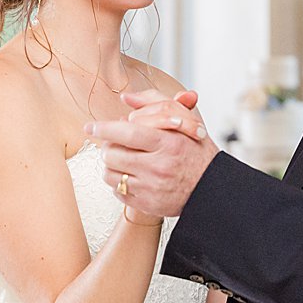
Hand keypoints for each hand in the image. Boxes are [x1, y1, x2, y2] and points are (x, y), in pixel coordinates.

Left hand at [87, 89, 217, 217]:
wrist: (212, 188)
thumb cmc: (196, 151)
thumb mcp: (184, 122)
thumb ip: (156, 103)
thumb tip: (126, 97)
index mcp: (168, 143)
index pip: (127, 132)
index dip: (104, 128)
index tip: (90, 126)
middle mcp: (158, 167)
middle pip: (112, 154)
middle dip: (109, 147)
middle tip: (116, 144)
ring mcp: (151, 189)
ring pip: (110, 174)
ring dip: (111, 165)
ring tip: (124, 160)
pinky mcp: (147, 205)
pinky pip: (117, 192)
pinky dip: (119, 183)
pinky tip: (132, 176)